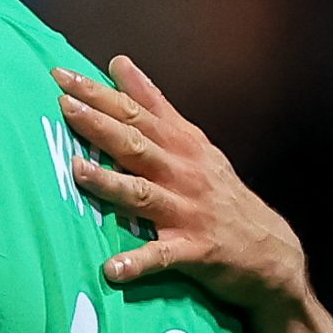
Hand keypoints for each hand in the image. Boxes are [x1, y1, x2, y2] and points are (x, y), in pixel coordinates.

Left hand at [55, 56, 307, 312]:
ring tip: (77, 171)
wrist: (270, 249)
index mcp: (181, 144)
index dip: (100, 92)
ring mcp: (189, 210)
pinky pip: (162, 256)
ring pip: (144, 193)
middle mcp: (184, 171)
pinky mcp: (195, 250)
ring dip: (110, 182)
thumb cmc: (216, 191)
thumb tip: (118, 63)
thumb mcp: (191, 142)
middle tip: (64, 106)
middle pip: (136, 143)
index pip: (136, 111)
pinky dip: (138, 262)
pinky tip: (112, 269)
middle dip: (100, 124)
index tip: (62, 75)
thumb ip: (154, 105)